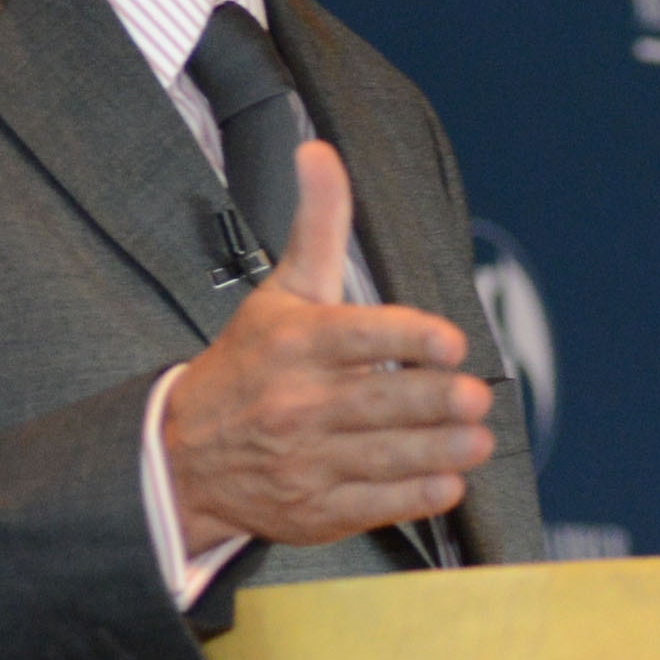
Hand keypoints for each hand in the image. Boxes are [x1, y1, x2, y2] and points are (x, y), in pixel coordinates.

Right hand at [164, 140, 492, 550]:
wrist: (181, 454)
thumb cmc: (248, 364)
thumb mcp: (281, 290)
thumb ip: (317, 225)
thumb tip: (319, 151)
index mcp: (297, 344)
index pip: (359, 337)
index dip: (410, 340)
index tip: (450, 343)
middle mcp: (300, 403)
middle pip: (378, 402)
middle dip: (434, 401)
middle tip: (475, 395)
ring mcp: (306, 460)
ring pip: (383, 456)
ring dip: (439, 450)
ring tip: (478, 438)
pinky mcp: (314, 508)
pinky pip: (372, 505)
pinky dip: (414, 497)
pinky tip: (448, 483)